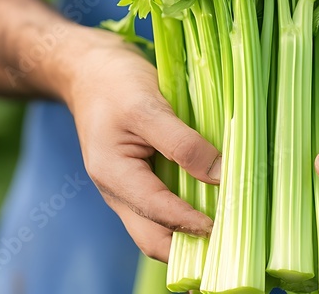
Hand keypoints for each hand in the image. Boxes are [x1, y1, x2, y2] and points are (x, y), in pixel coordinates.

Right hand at [58, 27, 221, 261]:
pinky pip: (164, 208)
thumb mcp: (148, 105)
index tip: (228, 224)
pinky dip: (187, 212)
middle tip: (230, 241)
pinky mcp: (140, 179)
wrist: (88, 69)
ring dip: (189, 235)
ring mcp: (128, 189)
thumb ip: (182, 142)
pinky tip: (215, 205)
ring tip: (228, 229)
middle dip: (189, 248)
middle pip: (154, 239)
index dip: (192, 222)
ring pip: (159, 228)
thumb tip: (220, 175)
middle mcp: (118, 192)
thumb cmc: (114, 83)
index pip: (157, 213)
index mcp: (113, 176)